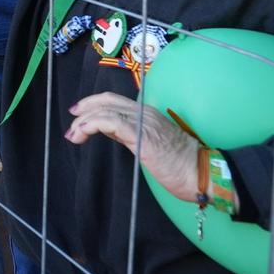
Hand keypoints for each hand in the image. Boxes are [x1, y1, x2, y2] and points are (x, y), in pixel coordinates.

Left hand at [64, 92, 203, 200]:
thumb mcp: (149, 145)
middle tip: (71, 126)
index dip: (92, 104)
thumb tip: (109, 131)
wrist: (202, 173)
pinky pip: (110, 122)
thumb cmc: (181, 165)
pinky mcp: (142, 135)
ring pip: (105, 110)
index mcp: (147, 113)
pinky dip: (91, 125)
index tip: (77, 115)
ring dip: (83, 122)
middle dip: (83, 111)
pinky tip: (82, 133)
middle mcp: (145, 112)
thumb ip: (130, 134)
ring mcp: (144, 122)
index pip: (113, 100)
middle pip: (106, 101)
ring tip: (73, 135)